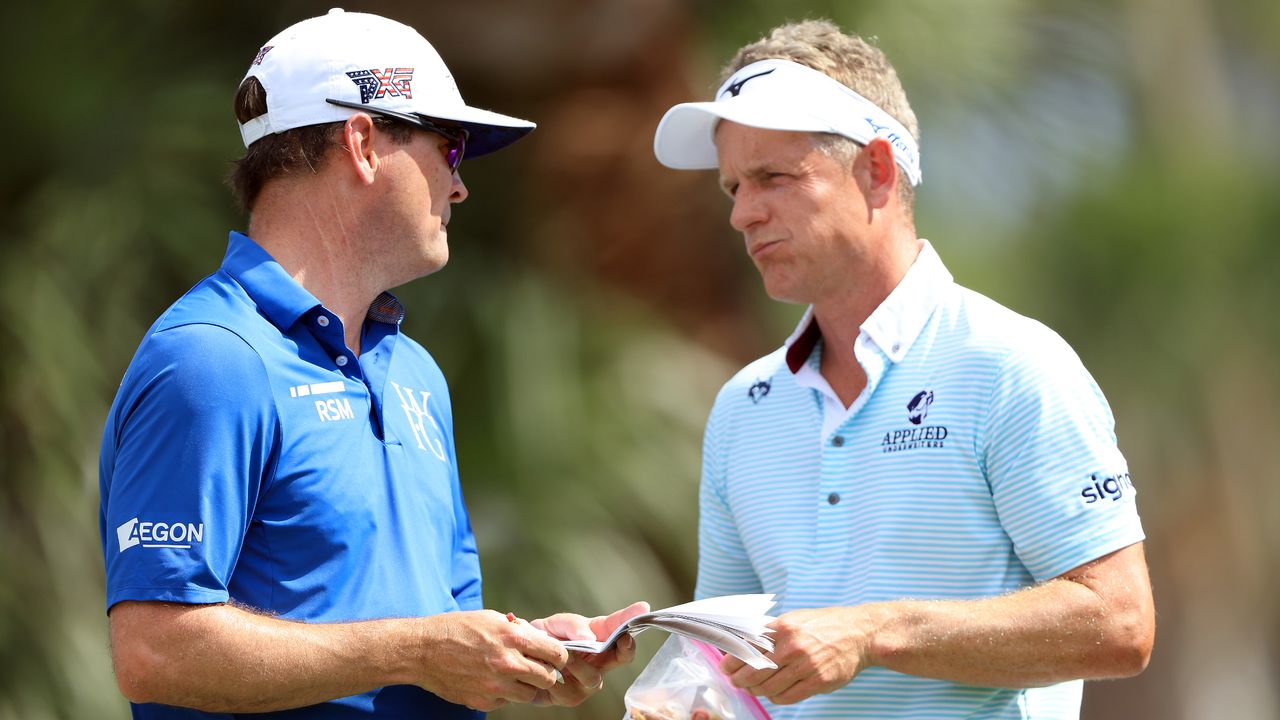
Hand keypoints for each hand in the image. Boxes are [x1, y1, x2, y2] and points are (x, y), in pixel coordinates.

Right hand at [414, 609, 568, 710]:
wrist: (422, 651)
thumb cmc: (456, 629)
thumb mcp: (490, 618)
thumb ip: (517, 630)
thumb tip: (537, 638)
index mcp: (513, 638)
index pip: (556, 653)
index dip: (559, 656)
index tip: (555, 656)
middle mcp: (508, 663)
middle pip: (548, 678)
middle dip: (546, 673)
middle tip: (536, 668)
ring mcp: (496, 685)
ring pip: (530, 694)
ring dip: (526, 686)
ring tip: (513, 675)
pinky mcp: (484, 701)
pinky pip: (506, 701)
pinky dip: (504, 693)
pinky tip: (491, 680)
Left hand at [529, 601, 649, 705]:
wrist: (522, 656)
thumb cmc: (546, 637)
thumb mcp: (557, 624)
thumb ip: (573, 625)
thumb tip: (590, 637)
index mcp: (601, 639)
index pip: (622, 631)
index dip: (632, 625)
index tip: (639, 615)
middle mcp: (600, 662)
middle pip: (621, 658)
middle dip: (623, 649)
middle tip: (619, 638)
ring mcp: (587, 682)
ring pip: (593, 678)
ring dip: (577, 664)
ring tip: (562, 655)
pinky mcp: (570, 697)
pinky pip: (567, 692)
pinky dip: (555, 678)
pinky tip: (545, 669)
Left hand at [720, 607, 870, 704]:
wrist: (859, 633)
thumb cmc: (823, 625)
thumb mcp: (794, 619)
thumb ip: (770, 631)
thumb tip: (741, 642)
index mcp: (783, 627)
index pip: (747, 648)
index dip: (732, 661)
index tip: (725, 668)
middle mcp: (792, 646)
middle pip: (754, 671)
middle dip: (740, 679)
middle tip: (736, 681)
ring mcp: (806, 665)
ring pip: (768, 687)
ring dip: (757, 690)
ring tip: (754, 688)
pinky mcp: (818, 681)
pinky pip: (787, 697)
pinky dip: (776, 698)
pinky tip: (774, 693)